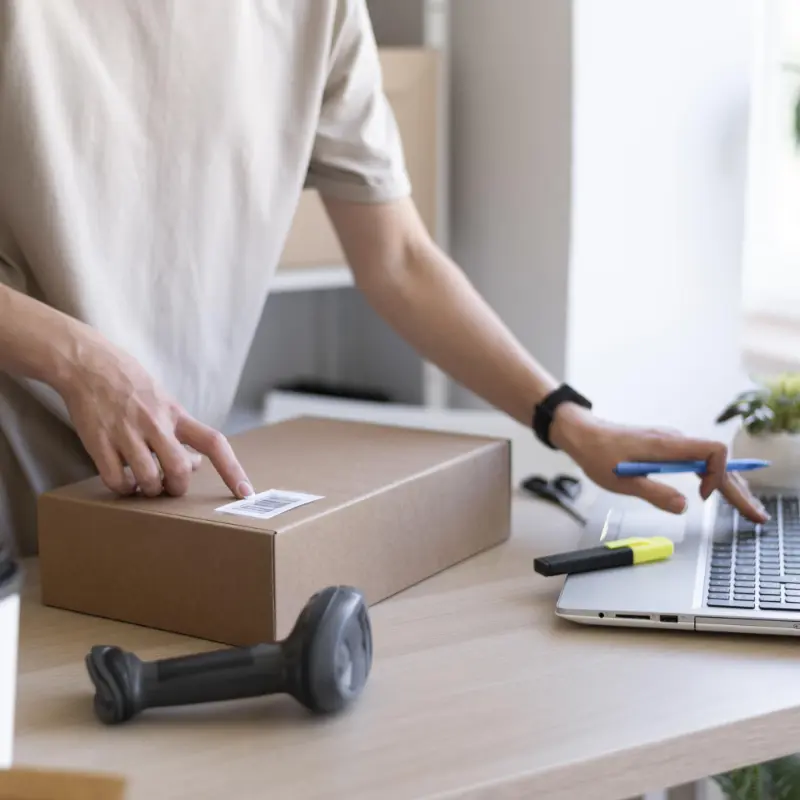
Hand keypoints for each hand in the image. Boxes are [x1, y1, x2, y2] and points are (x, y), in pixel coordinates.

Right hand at [58, 336, 253, 499]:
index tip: (245, 492)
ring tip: (144, 484)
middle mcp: (155, 423)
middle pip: (179, 470)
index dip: (232, 469)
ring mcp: (126, 433)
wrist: (88, 364)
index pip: (213, 443)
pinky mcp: (99, 442)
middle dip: (177, 487)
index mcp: (176, 414)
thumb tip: (196, 463)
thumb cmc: (132, 385)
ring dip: (149, 490)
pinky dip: (124, 489)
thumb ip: (182, 431)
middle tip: (169, 486)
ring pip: (148, 479)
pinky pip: (116, 480)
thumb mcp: (165, 401)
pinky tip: (124, 482)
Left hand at [550, 404, 768, 522]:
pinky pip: (697, 460)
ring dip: (728, 484)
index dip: (716, 473)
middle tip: (755, 515)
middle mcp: (673, 440)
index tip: (703, 496)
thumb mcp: (622, 481)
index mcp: (666, 445)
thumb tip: (684, 506)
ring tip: (747, 507)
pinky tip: (718, 490)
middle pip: (717, 461)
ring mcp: (670, 443)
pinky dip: (712, 476)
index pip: (712, 451)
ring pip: (709, 461)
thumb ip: (654, 493)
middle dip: (737, 488)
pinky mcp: (665, 448)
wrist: (582, 434)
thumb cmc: (597, 454)